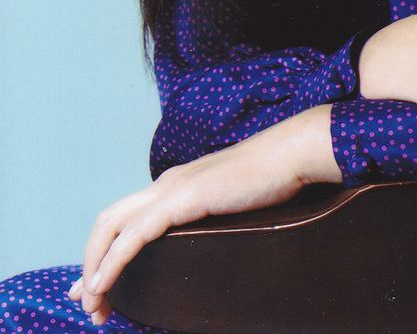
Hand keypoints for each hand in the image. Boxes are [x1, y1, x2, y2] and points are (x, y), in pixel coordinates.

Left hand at [67, 103, 340, 325]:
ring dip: (94, 266)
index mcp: (176, 184)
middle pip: (108, 220)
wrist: (288, 155)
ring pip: (111, 226)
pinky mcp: (180, 199)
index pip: (128, 216)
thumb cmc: (270, 180)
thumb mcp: (230, 204)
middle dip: (90, 261)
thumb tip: (206, 242)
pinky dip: (112, 261)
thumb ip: (211, 217)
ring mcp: (170, 189)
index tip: (96, 285)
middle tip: (87, 302)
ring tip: (92, 302)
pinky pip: (134, 235)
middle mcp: (165, 184)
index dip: (105, 250)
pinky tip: (104, 284)